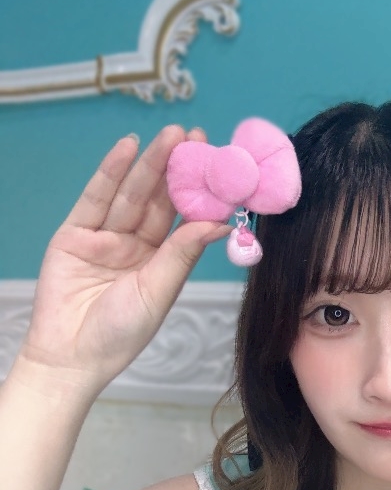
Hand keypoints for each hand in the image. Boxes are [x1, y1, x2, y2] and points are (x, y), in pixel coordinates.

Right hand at [20, 125, 230, 395]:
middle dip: (177, 169)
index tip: (219, 165)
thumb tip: (221, 224)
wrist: (71, 354)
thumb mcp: (158, 291)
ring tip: (171, 135)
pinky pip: (96, 198)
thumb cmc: (121, 334)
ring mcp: (104, 237)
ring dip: (150, 164)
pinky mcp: (75, 233)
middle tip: (197, 137)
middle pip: (159, 201)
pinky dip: (111, 172)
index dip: (200, 194)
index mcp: (161, 263)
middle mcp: (135, 246)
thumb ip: (183, 254)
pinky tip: (128, 147)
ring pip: (132, 195)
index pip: (184, 221)